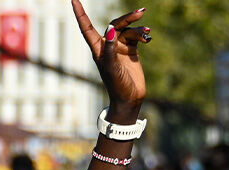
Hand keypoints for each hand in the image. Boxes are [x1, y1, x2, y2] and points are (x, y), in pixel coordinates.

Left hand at [73, 1, 149, 121]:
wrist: (129, 98)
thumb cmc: (116, 85)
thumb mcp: (111, 67)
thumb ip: (110, 48)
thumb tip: (111, 29)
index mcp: (97, 48)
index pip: (86, 27)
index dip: (80, 13)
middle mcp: (107, 45)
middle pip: (115, 24)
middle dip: (127, 17)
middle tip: (141, 12)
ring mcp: (119, 47)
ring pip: (128, 29)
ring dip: (138, 29)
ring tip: (148, 33)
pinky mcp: (131, 49)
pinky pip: (137, 36)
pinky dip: (143, 35)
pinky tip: (149, 38)